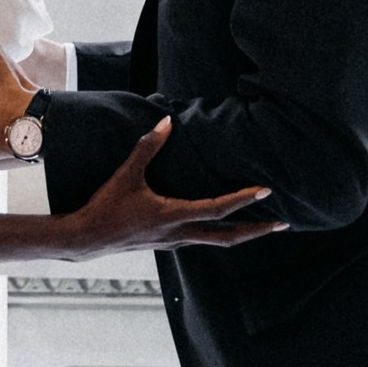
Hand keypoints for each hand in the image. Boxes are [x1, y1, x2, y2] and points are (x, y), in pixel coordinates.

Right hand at [61, 118, 280, 257]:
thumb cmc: (106, 207)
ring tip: (261, 226)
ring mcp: (174, 243)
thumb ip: (147, 147)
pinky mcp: (167, 244)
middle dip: (256, 231)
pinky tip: (221, 226)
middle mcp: (180, 235)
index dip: (244, 200)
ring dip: (240, 233)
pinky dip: (219, 233)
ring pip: (216, 242)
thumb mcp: (126, 175)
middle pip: (228, 237)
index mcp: (173, 216)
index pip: (218, 208)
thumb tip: (165, 122)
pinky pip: (202, 240)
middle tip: (281, 224)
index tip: (266, 191)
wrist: (86, 239)